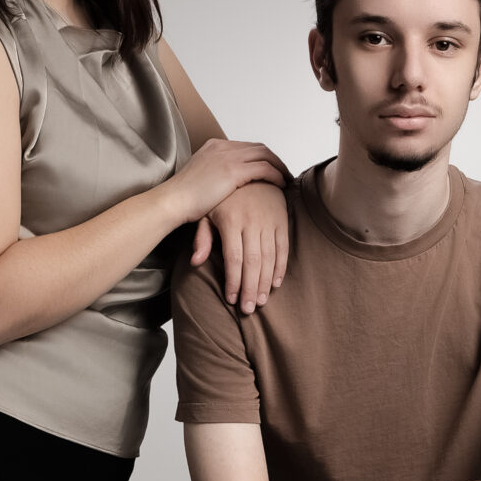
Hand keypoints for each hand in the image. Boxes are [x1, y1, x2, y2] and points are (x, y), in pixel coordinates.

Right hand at [170, 139, 286, 231]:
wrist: (172, 201)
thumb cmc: (182, 198)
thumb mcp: (198, 180)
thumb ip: (212, 178)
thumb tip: (219, 187)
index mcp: (213, 146)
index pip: (245, 146)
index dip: (261, 157)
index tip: (270, 168)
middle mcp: (222, 147)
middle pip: (258, 147)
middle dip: (274, 159)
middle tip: (284, 173)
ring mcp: (228, 157)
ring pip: (265, 155)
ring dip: (279, 166)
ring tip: (287, 179)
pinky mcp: (233, 171)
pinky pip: (264, 168)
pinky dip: (276, 175)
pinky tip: (282, 185)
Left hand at [191, 179, 289, 313]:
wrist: (248, 171)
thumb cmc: (223, 197)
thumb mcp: (207, 213)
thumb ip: (202, 238)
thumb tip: (196, 262)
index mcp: (231, 220)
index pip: (234, 259)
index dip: (234, 282)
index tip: (231, 300)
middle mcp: (251, 220)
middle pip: (253, 263)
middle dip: (250, 288)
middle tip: (248, 309)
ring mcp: (268, 220)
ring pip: (269, 258)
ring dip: (265, 283)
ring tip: (260, 301)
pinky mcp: (281, 219)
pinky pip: (283, 247)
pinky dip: (280, 267)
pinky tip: (275, 283)